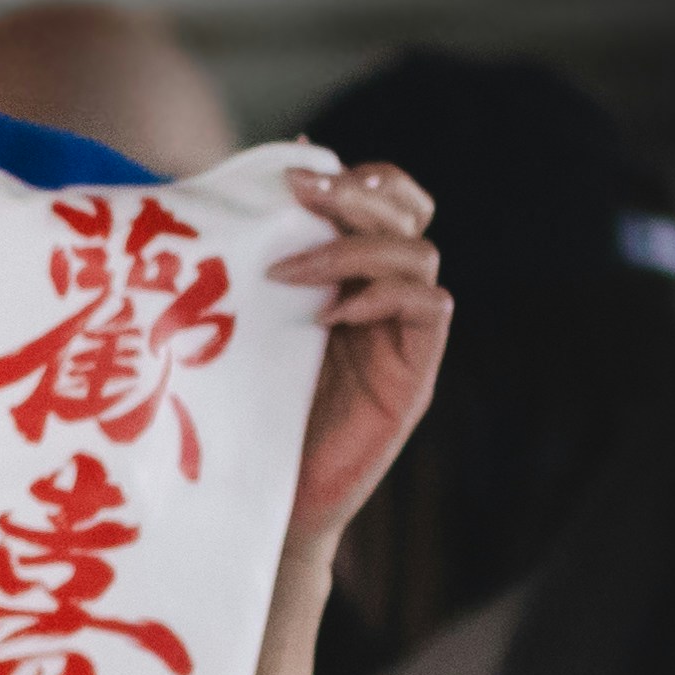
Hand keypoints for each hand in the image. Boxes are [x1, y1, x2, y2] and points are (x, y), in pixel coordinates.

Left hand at [270, 161, 448, 549]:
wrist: (269, 501)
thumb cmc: (252, 413)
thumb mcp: (253, 326)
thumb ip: (261, 266)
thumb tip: (244, 193)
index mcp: (357, 279)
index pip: (391, 200)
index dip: (360, 177)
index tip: (294, 173)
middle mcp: (389, 301)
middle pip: (410, 214)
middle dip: (357, 193)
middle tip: (297, 192)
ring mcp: (407, 338)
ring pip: (420, 253)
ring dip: (355, 247)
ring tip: (289, 269)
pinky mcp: (415, 377)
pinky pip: (430, 308)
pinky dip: (382, 297)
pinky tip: (329, 315)